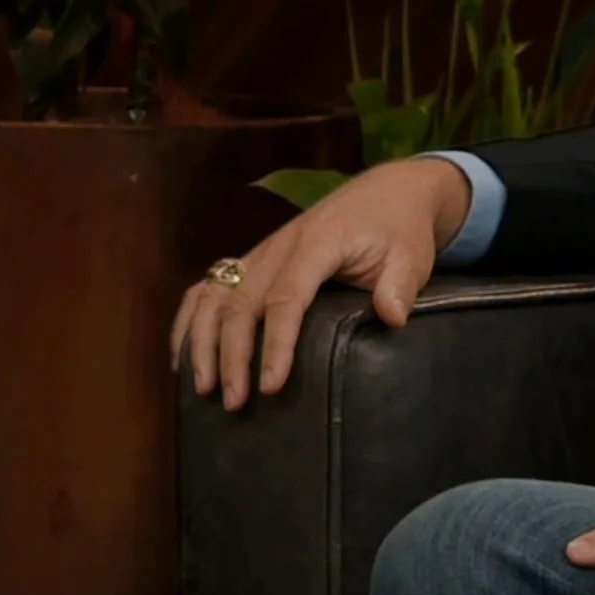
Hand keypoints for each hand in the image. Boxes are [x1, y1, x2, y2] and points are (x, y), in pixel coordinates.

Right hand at [167, 157, 471, 412]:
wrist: (386, 192)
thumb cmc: (399, 229)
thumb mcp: (410, 255)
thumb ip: (399, 285)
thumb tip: (392, 317)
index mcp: (316, 244)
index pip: (286, 298)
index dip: (276, 343)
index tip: (270, 385)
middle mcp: (278, 247)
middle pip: (241, 302)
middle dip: (231, 354)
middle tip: (234, 402)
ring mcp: (260, 252)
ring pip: (215, 295)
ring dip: (202, 341)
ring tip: (203, 387)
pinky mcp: (253, 260)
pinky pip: (208, 287)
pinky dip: (189, 320)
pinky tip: (183, 356)